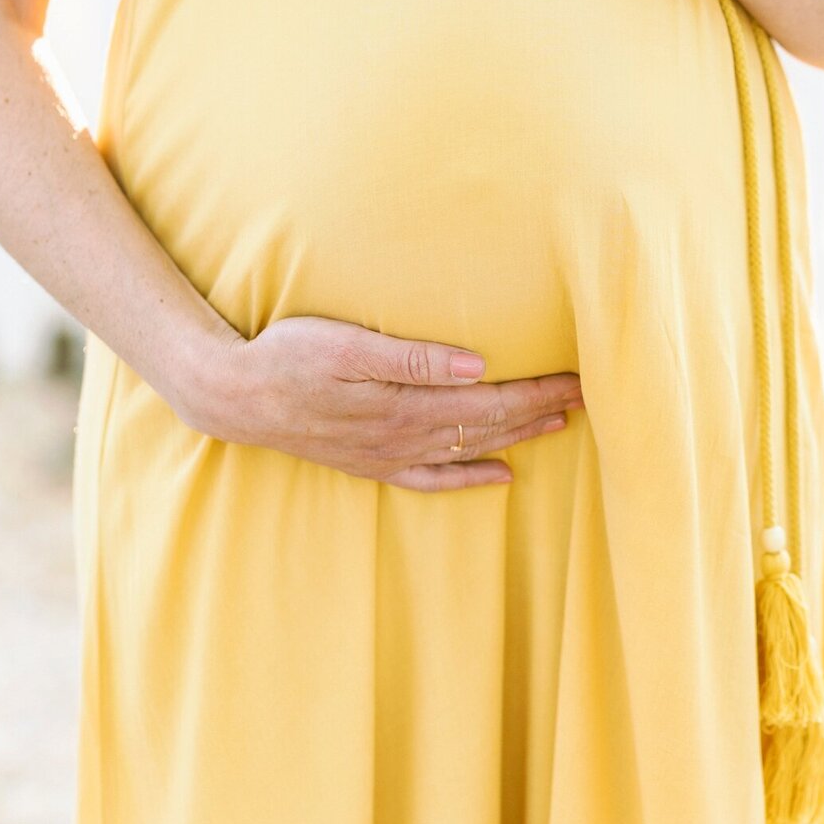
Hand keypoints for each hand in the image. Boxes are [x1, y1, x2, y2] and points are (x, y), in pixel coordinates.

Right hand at [180, 315, 583, 490]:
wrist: (234, 397)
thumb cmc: (288, 356)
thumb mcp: (346, 345)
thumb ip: (414, 357)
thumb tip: (479, 365)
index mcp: (406, 404)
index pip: (491, 400)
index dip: (538, 391)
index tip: (580, 379)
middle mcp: (406, 436)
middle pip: (489, 426)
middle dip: (541, 411)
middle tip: (590, 395)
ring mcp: (390, 455)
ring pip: (470, 450)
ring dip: (517, 437)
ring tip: (560, 424)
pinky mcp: (372, 463)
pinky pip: (433, 478)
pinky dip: (471, 477)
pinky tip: (500, 477)